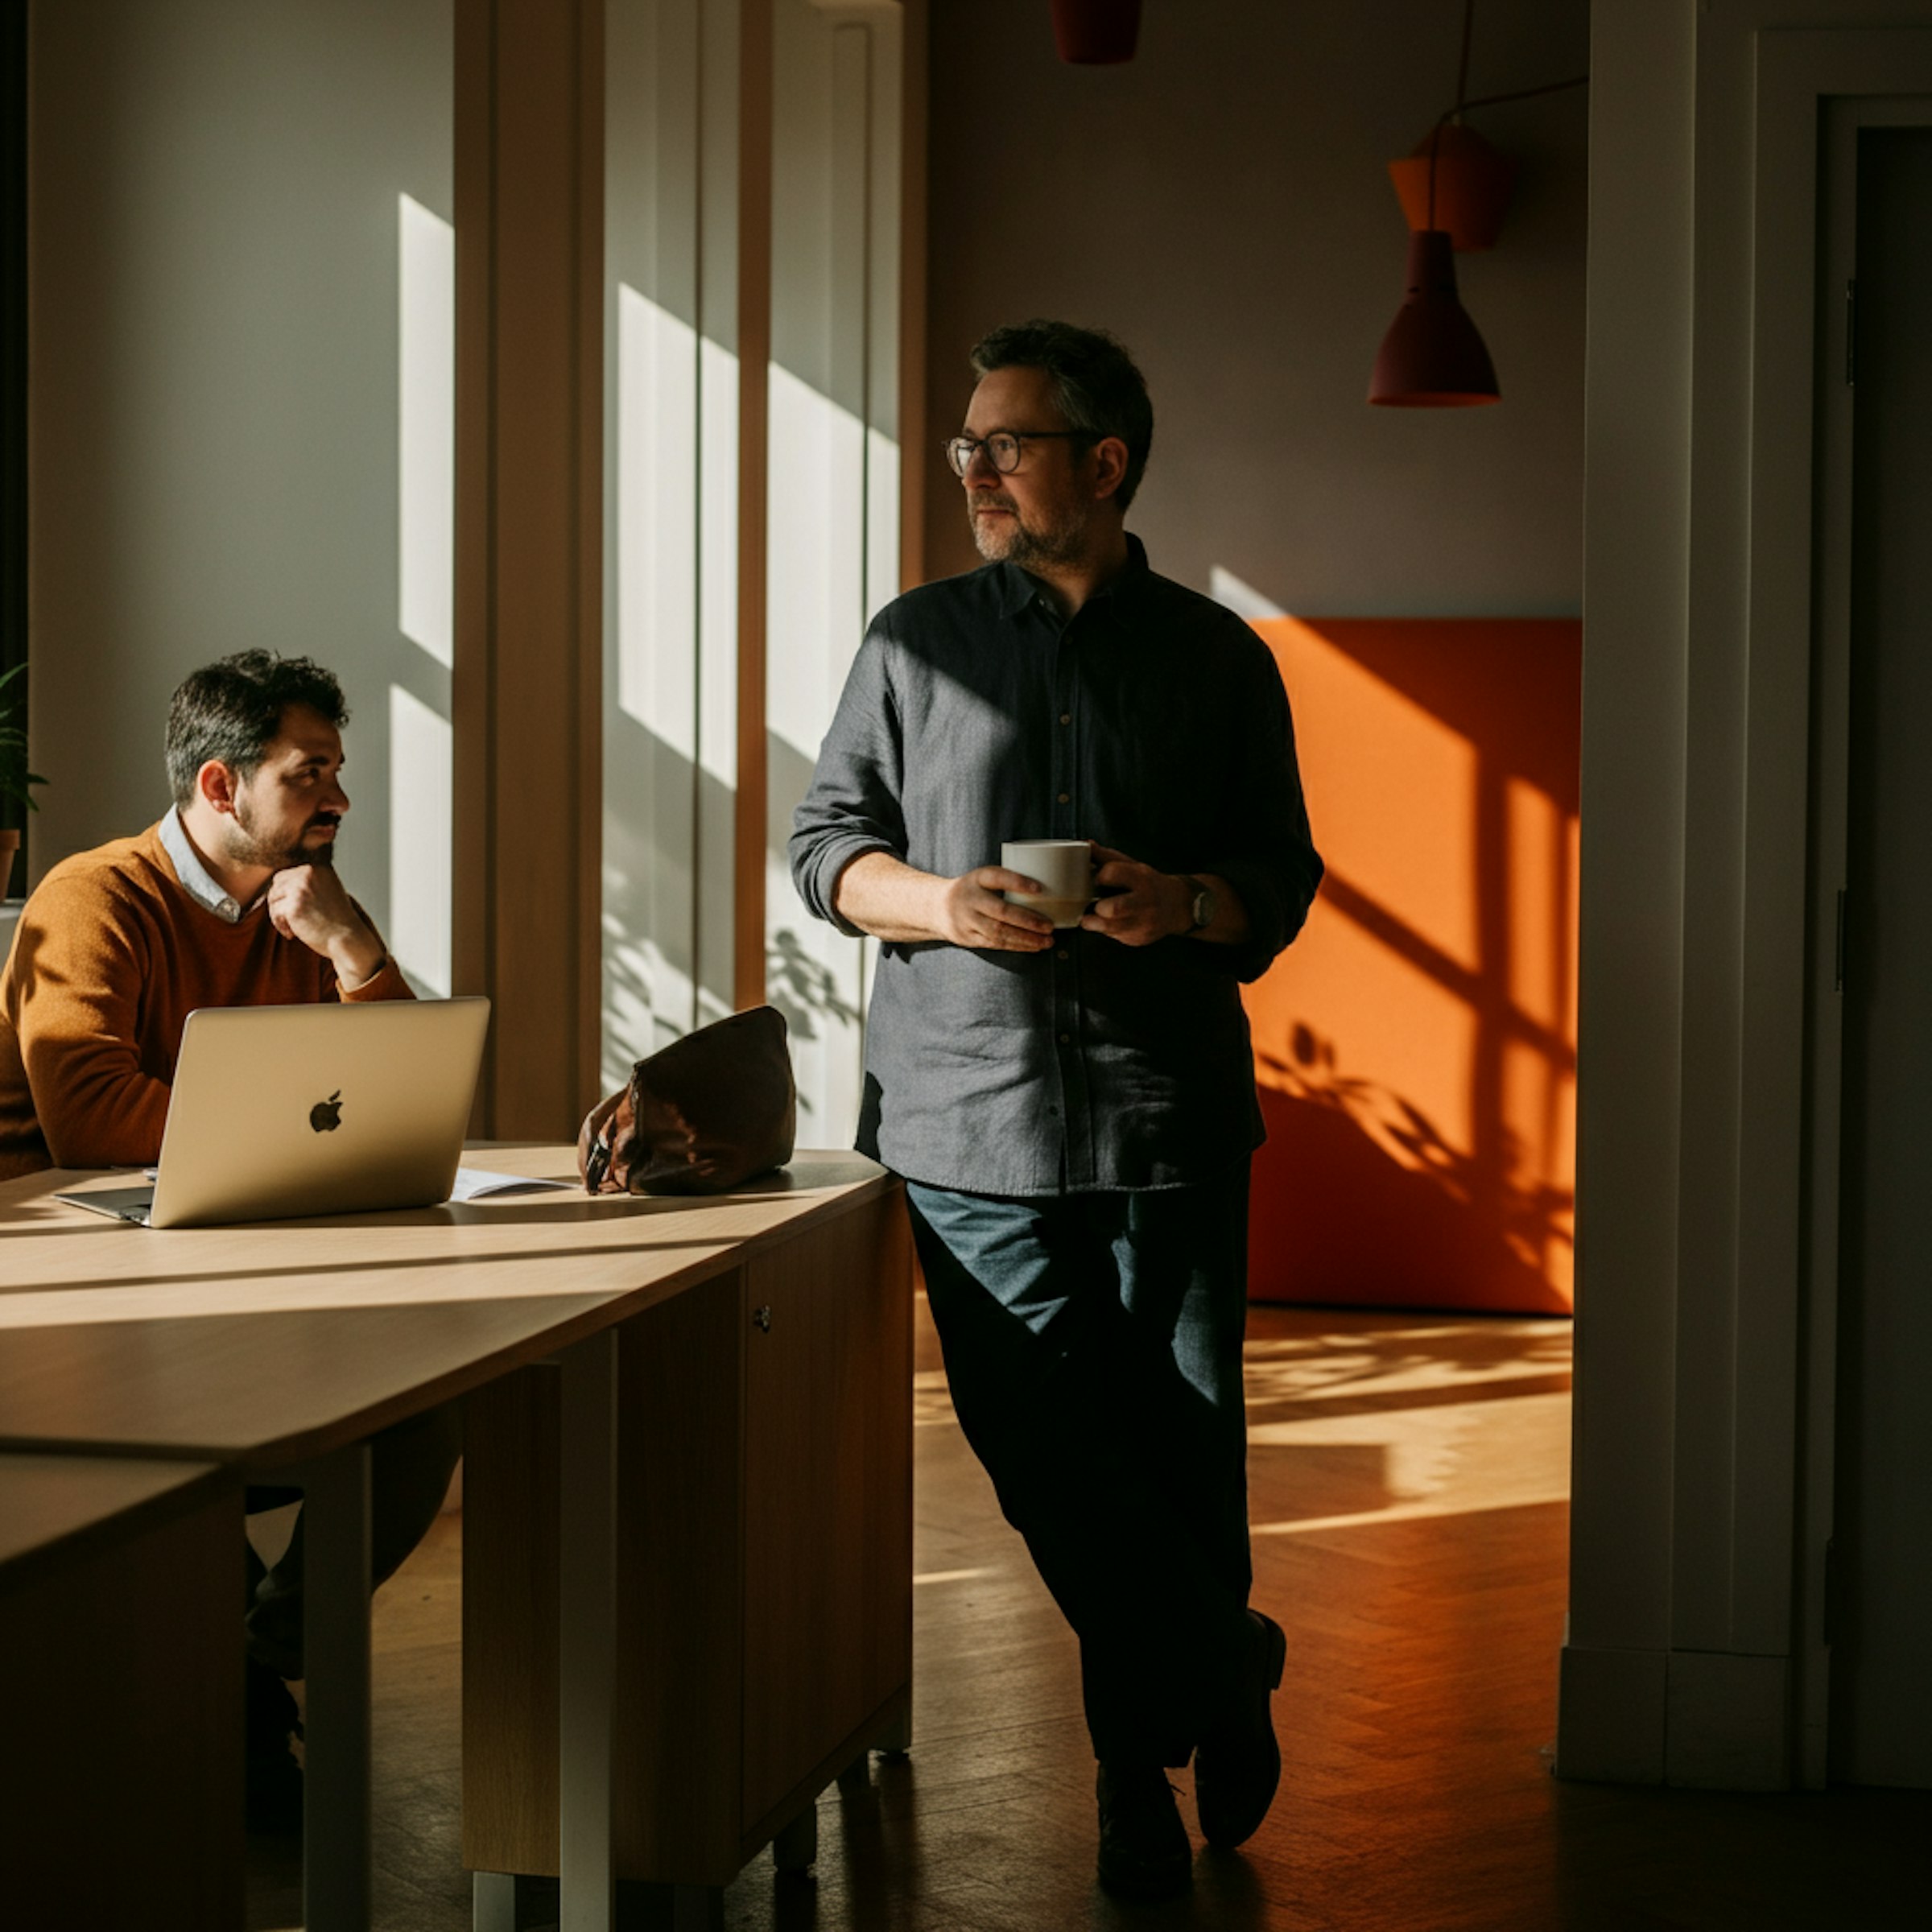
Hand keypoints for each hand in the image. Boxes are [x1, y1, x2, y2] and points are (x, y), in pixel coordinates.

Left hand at [267, 865, 384, 984]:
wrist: (348, 938)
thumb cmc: (338, 920)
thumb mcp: (327, 891)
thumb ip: (308, 883)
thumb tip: (278, 885)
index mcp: (319, 868)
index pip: (286, 875)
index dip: (286, 895)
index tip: (295, 910)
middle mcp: (309, 873)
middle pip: (276, 885)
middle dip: (280, 903)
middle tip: (290, 921)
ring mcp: (300, 888)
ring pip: (273, 898)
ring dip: (279, 915)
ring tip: (292, 928)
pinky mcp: (293, 905)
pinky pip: (275, 913)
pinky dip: (280, 925)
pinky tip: (292, 934)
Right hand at [930, 866, 1055, 951]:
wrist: (936, 907)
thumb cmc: (973, 890)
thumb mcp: (983, 878)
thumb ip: (1007, 881)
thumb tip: (1049, 888)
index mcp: (976, 878)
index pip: (997, 877)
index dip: (1017, 882)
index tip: (1039, 888)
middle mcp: (969, 899)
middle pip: (1000, 911)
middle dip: (1028, 920)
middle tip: (1049, 926)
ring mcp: (967, 921)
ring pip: (999, 932)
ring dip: (1026, 939)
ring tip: (1047, 941)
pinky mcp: (968, 938)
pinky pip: (996, 944)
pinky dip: (1017, 946)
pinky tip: (1034, 946)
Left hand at [1078, 845, 1192, 946]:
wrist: (1178, 906)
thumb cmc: (1149, 884)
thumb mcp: (1133, 867)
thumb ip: (1108, 857)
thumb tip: (1086, 845)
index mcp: (1142, 878)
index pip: (1112, 872)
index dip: (1099, 876)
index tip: (1096, 880)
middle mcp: (1146, 901)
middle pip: (1113, 908)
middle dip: (1097, 907)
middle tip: (1093, 905)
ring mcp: (1144, 923)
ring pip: (1109, 927)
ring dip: (1094, 922)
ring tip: (1093, 916)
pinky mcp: (1140, 939)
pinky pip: (1115, 936)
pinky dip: (1108, 930)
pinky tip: (1113, 922)